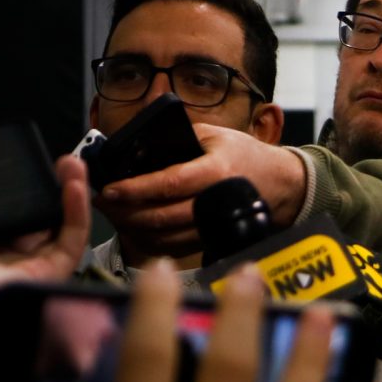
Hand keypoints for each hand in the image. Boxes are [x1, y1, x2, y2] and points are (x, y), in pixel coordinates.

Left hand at [0, 155, 89, 374]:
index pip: (0, 219)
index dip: (16, 193)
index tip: (25, 167)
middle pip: (33, 224)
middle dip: (49, 191)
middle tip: (60, 163)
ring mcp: (19, 273)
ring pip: (55, 233)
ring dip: (69, 197)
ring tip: (73, 166)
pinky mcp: (39, 280)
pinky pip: (68, 247)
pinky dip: (77, 216)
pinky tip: (75, 185)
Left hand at [98, 124, 306, 238]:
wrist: (278, 183)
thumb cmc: (245, 155)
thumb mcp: (215, 135)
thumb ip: (181, 138)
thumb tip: (141, 146)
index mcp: (215, 171)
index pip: (169, 183)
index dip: (136, 189)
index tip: (111, 189)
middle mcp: (214, 202)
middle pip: (162, 216)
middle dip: (126, 212)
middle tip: (102, 203)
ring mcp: (213, 225)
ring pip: (166, 237)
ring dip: (134, 229)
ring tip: (113, 214)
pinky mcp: (212, 239)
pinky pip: (175, 247)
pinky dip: (151, 241)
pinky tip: (134, 229)